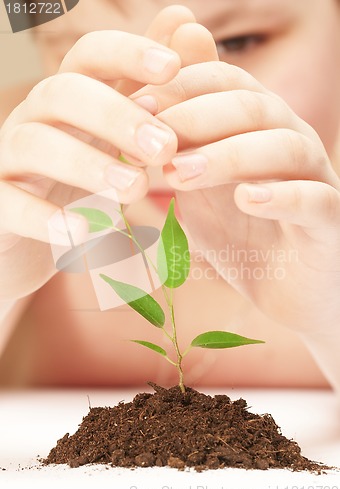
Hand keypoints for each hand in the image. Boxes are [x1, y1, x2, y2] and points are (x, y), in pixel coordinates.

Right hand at [0, 7, 201, 299]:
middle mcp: (35, 118)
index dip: (128, 53)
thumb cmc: (81, 178)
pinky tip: (84, 231)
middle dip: (116, 115)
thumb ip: (150, 86)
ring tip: (135, 189)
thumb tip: (187, 22)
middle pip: (63, 93)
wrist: (29, 233)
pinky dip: (46, 218)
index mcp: (70, 99)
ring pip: (36, 144)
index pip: (91, 55)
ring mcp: (10, 160)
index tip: (172, 68)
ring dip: (88, 164)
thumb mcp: (117, 134)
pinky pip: (10, 204)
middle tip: (163, 148)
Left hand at [133, 60, 339, 336]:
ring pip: (284, 147)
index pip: (224, 82)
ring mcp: (316, 179)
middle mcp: (292, 142)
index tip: (135, 107)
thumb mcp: (199, 200)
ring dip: (228, 155)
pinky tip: (245, 199)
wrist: (291, 290)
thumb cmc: (243, 239)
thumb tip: (120, 139)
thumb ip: (171, 166)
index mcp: (259, 130)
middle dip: (196, 118)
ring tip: (180, 175)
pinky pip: (315, 199)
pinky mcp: (333, 222)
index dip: (179, 88)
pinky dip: (280, 195)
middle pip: (253, 106)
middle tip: (151, 143)